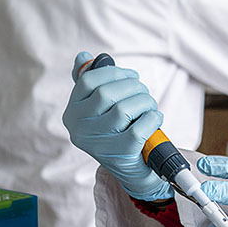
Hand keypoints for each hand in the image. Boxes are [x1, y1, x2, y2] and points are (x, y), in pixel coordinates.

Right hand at [62, 52, 172, 200]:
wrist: (133, 170)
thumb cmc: (117, 132)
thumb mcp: (99, 109)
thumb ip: (90, 83)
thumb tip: (83, 56)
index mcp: (72, 113)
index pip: (87, 81)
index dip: (113, 72)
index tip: (130, 76)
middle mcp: (79, 129)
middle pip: (107, 93)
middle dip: (133, 87)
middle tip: (143, 92)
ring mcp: (98, 143)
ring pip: (124, 109)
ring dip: (144, 102)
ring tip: (149, 105)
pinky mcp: (120, 154)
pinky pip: (139, 128)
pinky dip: (152, 118)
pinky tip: (155, 119)